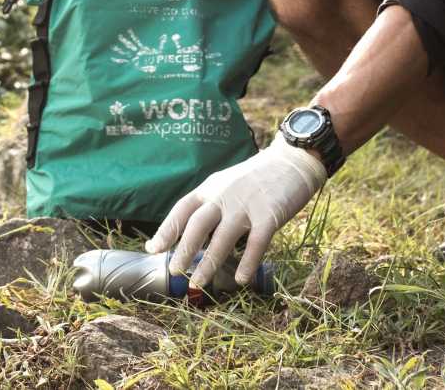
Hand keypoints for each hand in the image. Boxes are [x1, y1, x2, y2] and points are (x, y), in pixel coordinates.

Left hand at [144, 135, 326, 287]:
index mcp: (210, 188)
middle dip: (184, 250)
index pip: (182, 209)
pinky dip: (247, 262)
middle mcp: (224, 196)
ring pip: (222, 238)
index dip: (166, 230)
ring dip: (209, 263)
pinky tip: (240, 279)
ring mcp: (247, 206)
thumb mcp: (224, 184)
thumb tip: (190, 235)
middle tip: (175, 272)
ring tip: (199, 282)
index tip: (153, 249)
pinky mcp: (270, 215)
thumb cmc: (254, 179)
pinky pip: (256, 243)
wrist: (291, 161)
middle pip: (197, 225)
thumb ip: (209, 205)